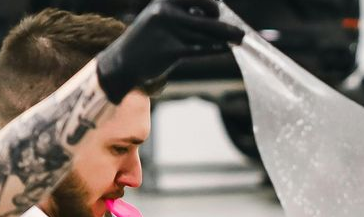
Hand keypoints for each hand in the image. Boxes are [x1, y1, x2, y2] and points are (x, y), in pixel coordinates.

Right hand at [95, 0, 244, 104]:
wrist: (122, 62)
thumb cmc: (147, 41)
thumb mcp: (160, 19)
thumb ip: (184, 15)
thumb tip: (215, 16)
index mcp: (165, 1)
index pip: (199, 0)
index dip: (214, 8)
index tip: (219, 16)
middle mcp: (167, 12)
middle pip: (207, 18)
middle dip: (227, 26)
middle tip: (241, 33)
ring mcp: (169, 31)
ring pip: (206, 35)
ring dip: (225, 39)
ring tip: (236, 40)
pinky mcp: (171, 50)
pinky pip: (201, 49)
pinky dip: (216, 48)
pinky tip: (225, 49)